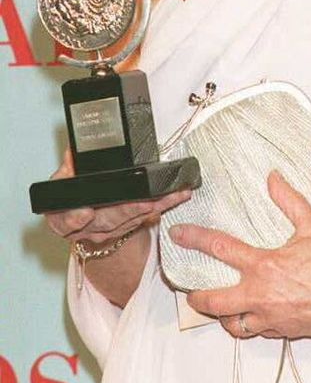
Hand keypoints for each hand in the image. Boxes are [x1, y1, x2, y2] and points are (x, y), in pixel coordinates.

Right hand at [45, 148, 191, 245]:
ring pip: (132, 220)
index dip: (75, 218)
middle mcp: (87, 229)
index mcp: (64, 218)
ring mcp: (109, 232)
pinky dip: (162, 206)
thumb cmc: (72, 198)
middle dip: (128, 210)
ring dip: (153, 207)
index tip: (85, 213)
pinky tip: (176, 196)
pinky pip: (146, 217)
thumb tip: (73, 150)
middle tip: (144, 202)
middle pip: (107, 221)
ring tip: (169, 194)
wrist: (82, 219)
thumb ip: (68, 167)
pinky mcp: (128, 228)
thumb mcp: (62, 181)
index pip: (66, 221)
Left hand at [169, 171, 310, 339]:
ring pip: (233, 325)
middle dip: (197, 297)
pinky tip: (254, 314)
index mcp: (266, 266)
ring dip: (223, 317)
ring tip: (221, 307)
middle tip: (190, 291)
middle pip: (213, 302)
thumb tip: (273, 178)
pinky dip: (250, 324)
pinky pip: (258, 332)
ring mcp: (273, 318)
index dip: (195, 239)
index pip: (220, 249)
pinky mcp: (286, 332)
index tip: (179, 234)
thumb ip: (289, 201)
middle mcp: (263, 295)